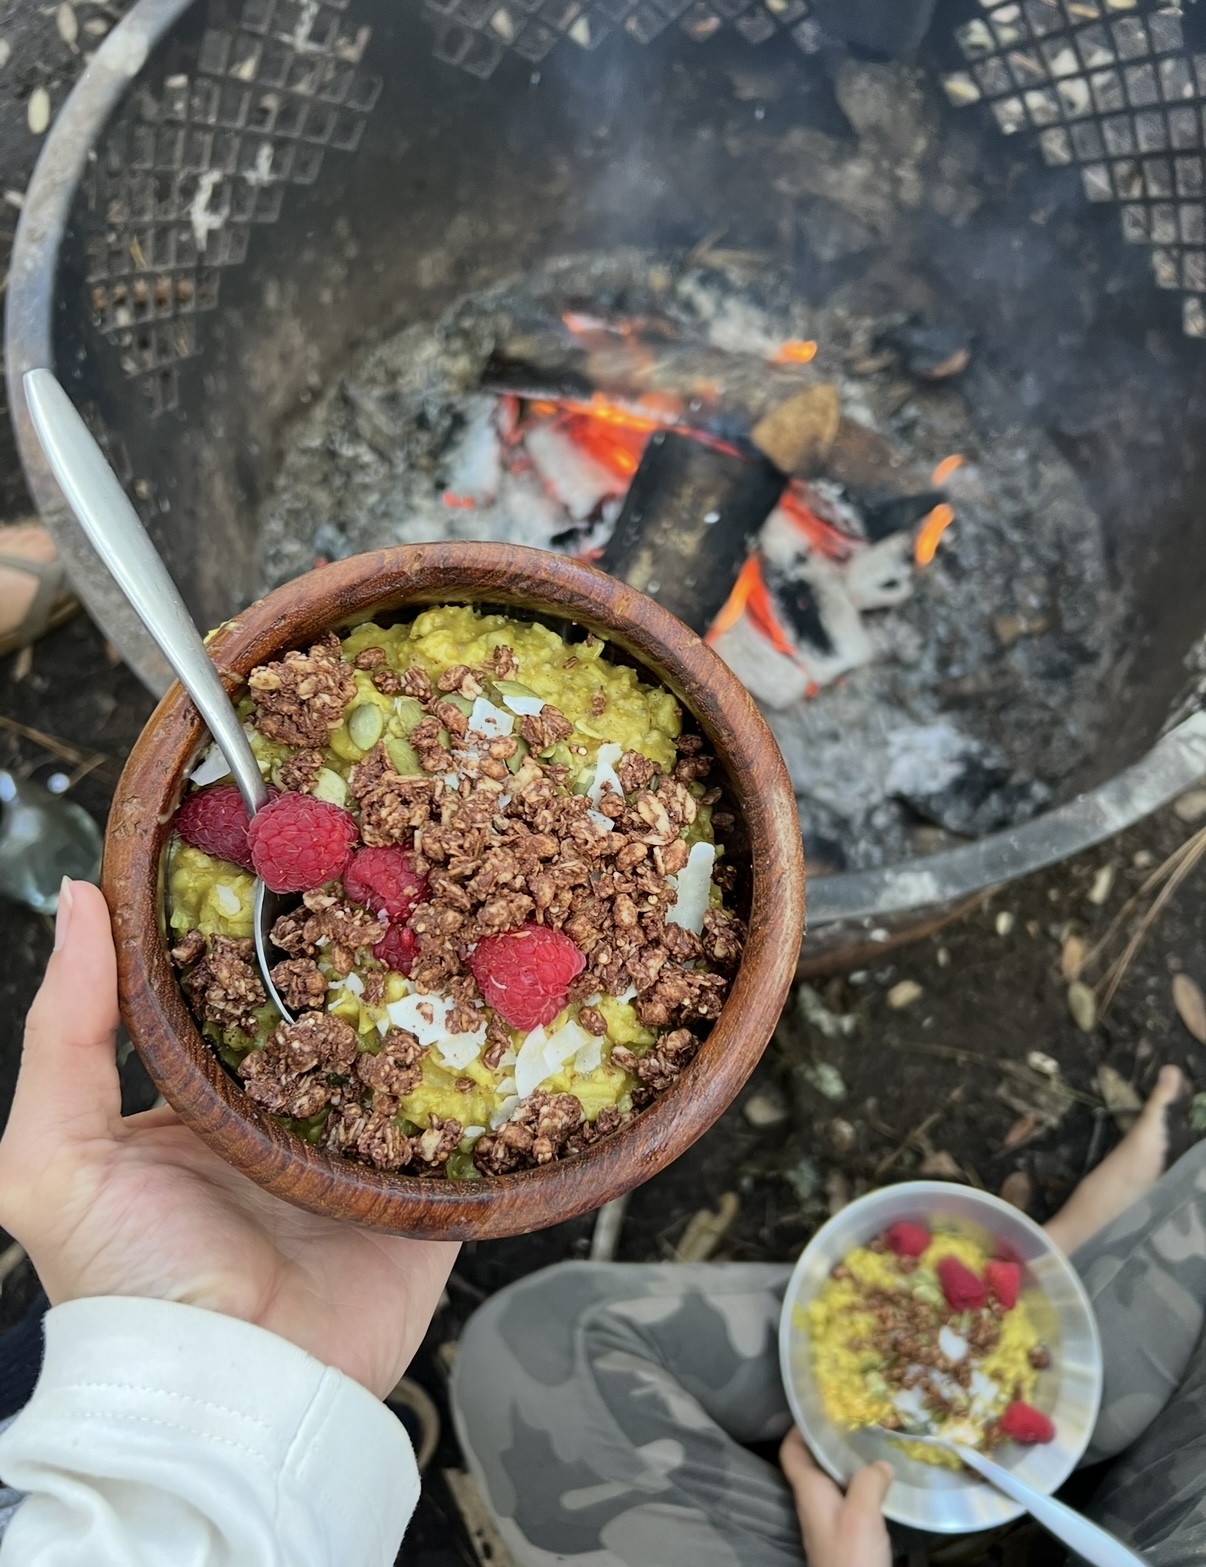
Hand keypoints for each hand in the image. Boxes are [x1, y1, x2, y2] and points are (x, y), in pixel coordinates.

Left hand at [0, 880, 457, 1396]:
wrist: (238, 1394)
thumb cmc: (135, 1282)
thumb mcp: (57, 1156)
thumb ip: (65, 1030)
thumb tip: (84, 895)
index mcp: (208, 1096)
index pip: (242, 988)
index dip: (265, 923)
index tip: (294, 840)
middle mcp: (291, 1110)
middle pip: (338, 1009)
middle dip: (368, 947)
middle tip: (408, 860)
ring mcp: (365, 1145)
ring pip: (411, 1048)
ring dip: (442, 996)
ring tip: (484, 909)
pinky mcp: (429, 1186)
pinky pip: (470, 1117)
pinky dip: (496, 1074)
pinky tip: (523, 1009)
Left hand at [780, 1428, 892, 1566]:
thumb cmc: (851, 1556)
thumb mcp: (861, 1514)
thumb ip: (867, 1482)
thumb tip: (880, 1463)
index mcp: (809, 1491)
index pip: (790, 1452)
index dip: (798, 1429)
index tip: (817, 1410)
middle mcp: (813, 1503)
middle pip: (813, 1464)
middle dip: (829, 1442)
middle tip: (853, 1422)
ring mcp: (828, 1522)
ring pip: (832, 1483)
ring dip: (847, 1465)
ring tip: (871, 1446)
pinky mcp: (844, 1536)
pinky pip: (847, 1501)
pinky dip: (860, 1487)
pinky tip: (881, 1485)